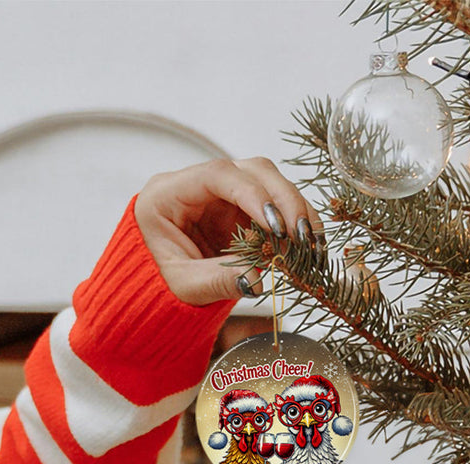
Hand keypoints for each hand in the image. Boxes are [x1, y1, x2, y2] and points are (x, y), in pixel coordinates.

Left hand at [134, 158, 321, 305]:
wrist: (159, 285)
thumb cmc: (159, 280)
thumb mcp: (183, 286)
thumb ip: (217, 281)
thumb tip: (256, 280)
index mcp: (169, 193)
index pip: (217, 174)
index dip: (253, 194)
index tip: (276, 226)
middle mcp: (200, 185)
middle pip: (253, 170)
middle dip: (284, 200)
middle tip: (302, 236)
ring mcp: (226, 195)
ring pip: (272, 183)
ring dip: (297, 211)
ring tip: (309, 246)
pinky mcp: (245, 210)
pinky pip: (279, 207)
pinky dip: (296, 224)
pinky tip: (306, 248)